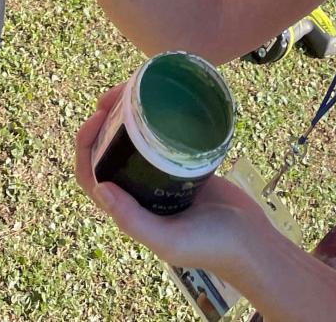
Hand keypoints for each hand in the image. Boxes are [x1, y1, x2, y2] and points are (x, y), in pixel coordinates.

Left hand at [75, 90, 269, 283]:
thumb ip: (133, 220)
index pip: (91, 175)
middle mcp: (139, 191)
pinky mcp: (182, 165)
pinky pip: (159, 137)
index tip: (95, 117)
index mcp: (128, 210)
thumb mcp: (167, 239)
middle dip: (102, 122)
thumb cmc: (209, 245)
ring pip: (132, 141)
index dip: (85, 146)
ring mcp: (160, 176)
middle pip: (108, 151)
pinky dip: (153, 118)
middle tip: (111, 95)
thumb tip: (100, 188)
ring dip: (124, 116)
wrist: (250, 241)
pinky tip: (158, 100)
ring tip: (129, 90)